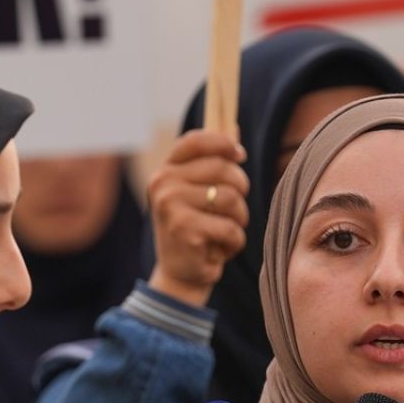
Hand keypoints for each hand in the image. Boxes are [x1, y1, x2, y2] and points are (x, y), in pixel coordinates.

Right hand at [146, 130, 249, 306]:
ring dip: (239, 219)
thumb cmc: (196, 230)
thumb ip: (212, 162)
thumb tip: (233, 128)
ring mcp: (171, 205)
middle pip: (224, 169)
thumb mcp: (199, 193)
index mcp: (166, 171)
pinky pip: (231, 227)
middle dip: (240, 191)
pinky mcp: (184, 229)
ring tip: (225, 231)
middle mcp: (163, 183)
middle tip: (232, 210)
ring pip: (231, 198)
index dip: (224, 143)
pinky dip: (235, 242)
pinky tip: (220, 249)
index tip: (240, 155)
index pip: (196, 141)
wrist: (181, 275)